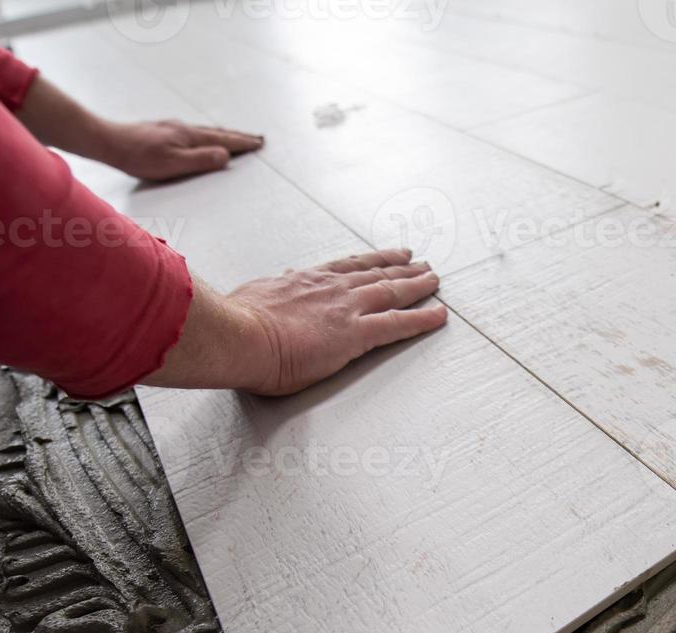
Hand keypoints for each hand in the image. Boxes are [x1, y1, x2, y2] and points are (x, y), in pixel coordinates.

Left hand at [15, 78, 263, 179]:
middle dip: (238, 136)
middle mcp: (183, 128)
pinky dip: (206, 135)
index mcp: (189, 136)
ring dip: (223, 135)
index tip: (259, 143)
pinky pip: (192, 132)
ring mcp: (172, 128)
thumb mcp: (173, 163)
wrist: (108, 142)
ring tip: (235, 138)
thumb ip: (201, 159)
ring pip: (204, 131)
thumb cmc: (138, 157)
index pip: (223, 140)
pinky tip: (200, 138)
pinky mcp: (161, 131)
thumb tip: (226, 155)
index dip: (242, 143)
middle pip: (217, 132)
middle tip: (257, 138)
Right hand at [143, 249, 447, 393]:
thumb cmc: (236, 323)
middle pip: (374, 273)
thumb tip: (275, 283)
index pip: (345, 267)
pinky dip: (422, 318)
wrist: (237, 334)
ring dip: (416, 284)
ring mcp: (345, 309)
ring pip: (391, 291)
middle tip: (420, 261)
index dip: (370, 261)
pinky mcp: (355, 334)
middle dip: (400, 266)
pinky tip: (438, 315)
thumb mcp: (254, 296)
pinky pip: (398, 323)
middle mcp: (330, 288)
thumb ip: (271, 291)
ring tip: (434, 279)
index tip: (386, 255)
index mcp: (304, 281)